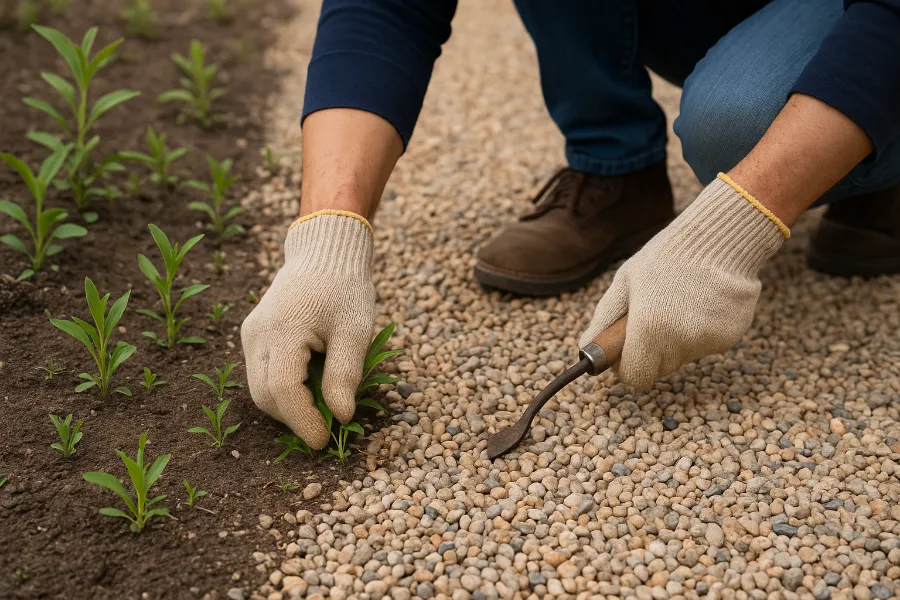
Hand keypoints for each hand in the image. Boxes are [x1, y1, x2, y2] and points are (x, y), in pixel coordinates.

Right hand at [241, 211, 374, 448]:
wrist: (324, 251)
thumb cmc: (345, 288)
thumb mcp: (355, 331)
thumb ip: (345, 374)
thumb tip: (341, 417)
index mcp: (282, 330)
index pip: (282, 390)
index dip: (302, 422)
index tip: (323, 441)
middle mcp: (257, 334)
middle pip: (264, 395)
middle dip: (293, 419)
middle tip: (325, 427)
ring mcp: (251, 334)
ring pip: (259, 387)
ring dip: (287, 405)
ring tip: (320, 405)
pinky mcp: (252, 333)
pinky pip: (261, 372)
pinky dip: (282, 388)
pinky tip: (309, 384)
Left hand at [579, 175, 786, 387]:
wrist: (719, 238)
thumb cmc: (665, 257)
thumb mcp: (624, 282)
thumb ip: (604, 321)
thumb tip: (585, 350)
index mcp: (649, 329)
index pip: (635, 377)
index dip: (628, 366)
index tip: (628, 350)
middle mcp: (680, 341)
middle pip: (659, 370)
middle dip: (651, 353)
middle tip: (654, 317)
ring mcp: (708, 341)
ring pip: (683, 358)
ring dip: (676, 341)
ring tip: (681, 303)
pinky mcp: (730, 337)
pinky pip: (706, 345)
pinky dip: (701, 332)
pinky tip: (702, 303)